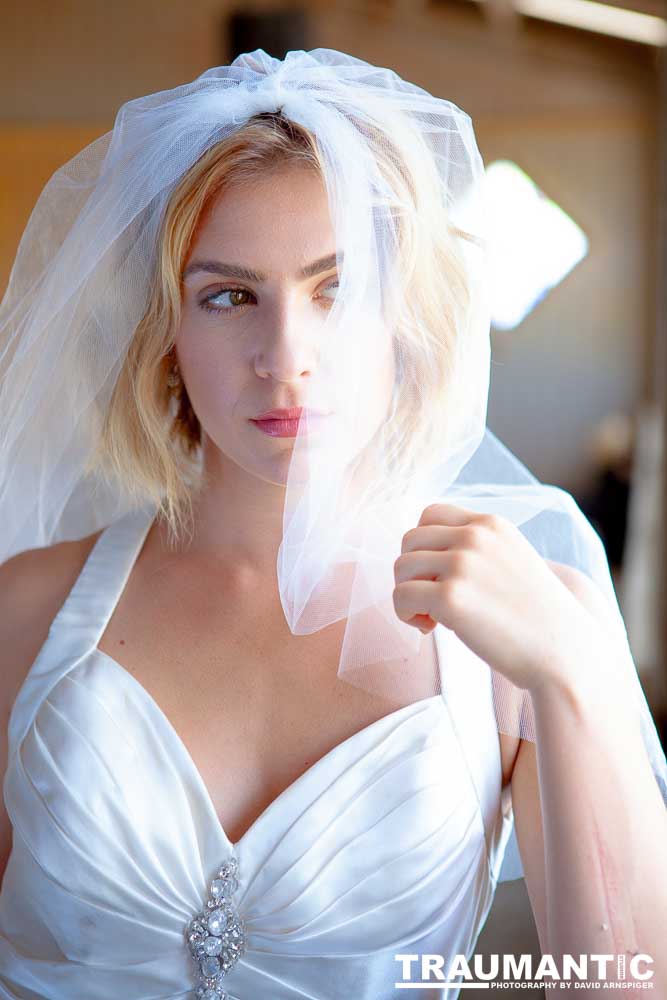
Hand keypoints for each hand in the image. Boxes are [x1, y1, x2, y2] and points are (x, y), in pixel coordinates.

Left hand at [392, 502, 614, 693]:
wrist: (564, 653)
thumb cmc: (537, 617)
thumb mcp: (513, 561)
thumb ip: (478, 550)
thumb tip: (428, 558)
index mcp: (491, 524)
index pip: (430, 514)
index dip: (424, 546)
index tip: (438, 575)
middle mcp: (475, 536)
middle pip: (410, 540)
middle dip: (413, 572)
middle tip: (433, 601)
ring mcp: (461, 565)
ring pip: (401, 567)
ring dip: (408, 593)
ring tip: (432, 617)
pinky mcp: (450, 598)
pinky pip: (400, 597)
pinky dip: (406, 615)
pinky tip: (430, 628)